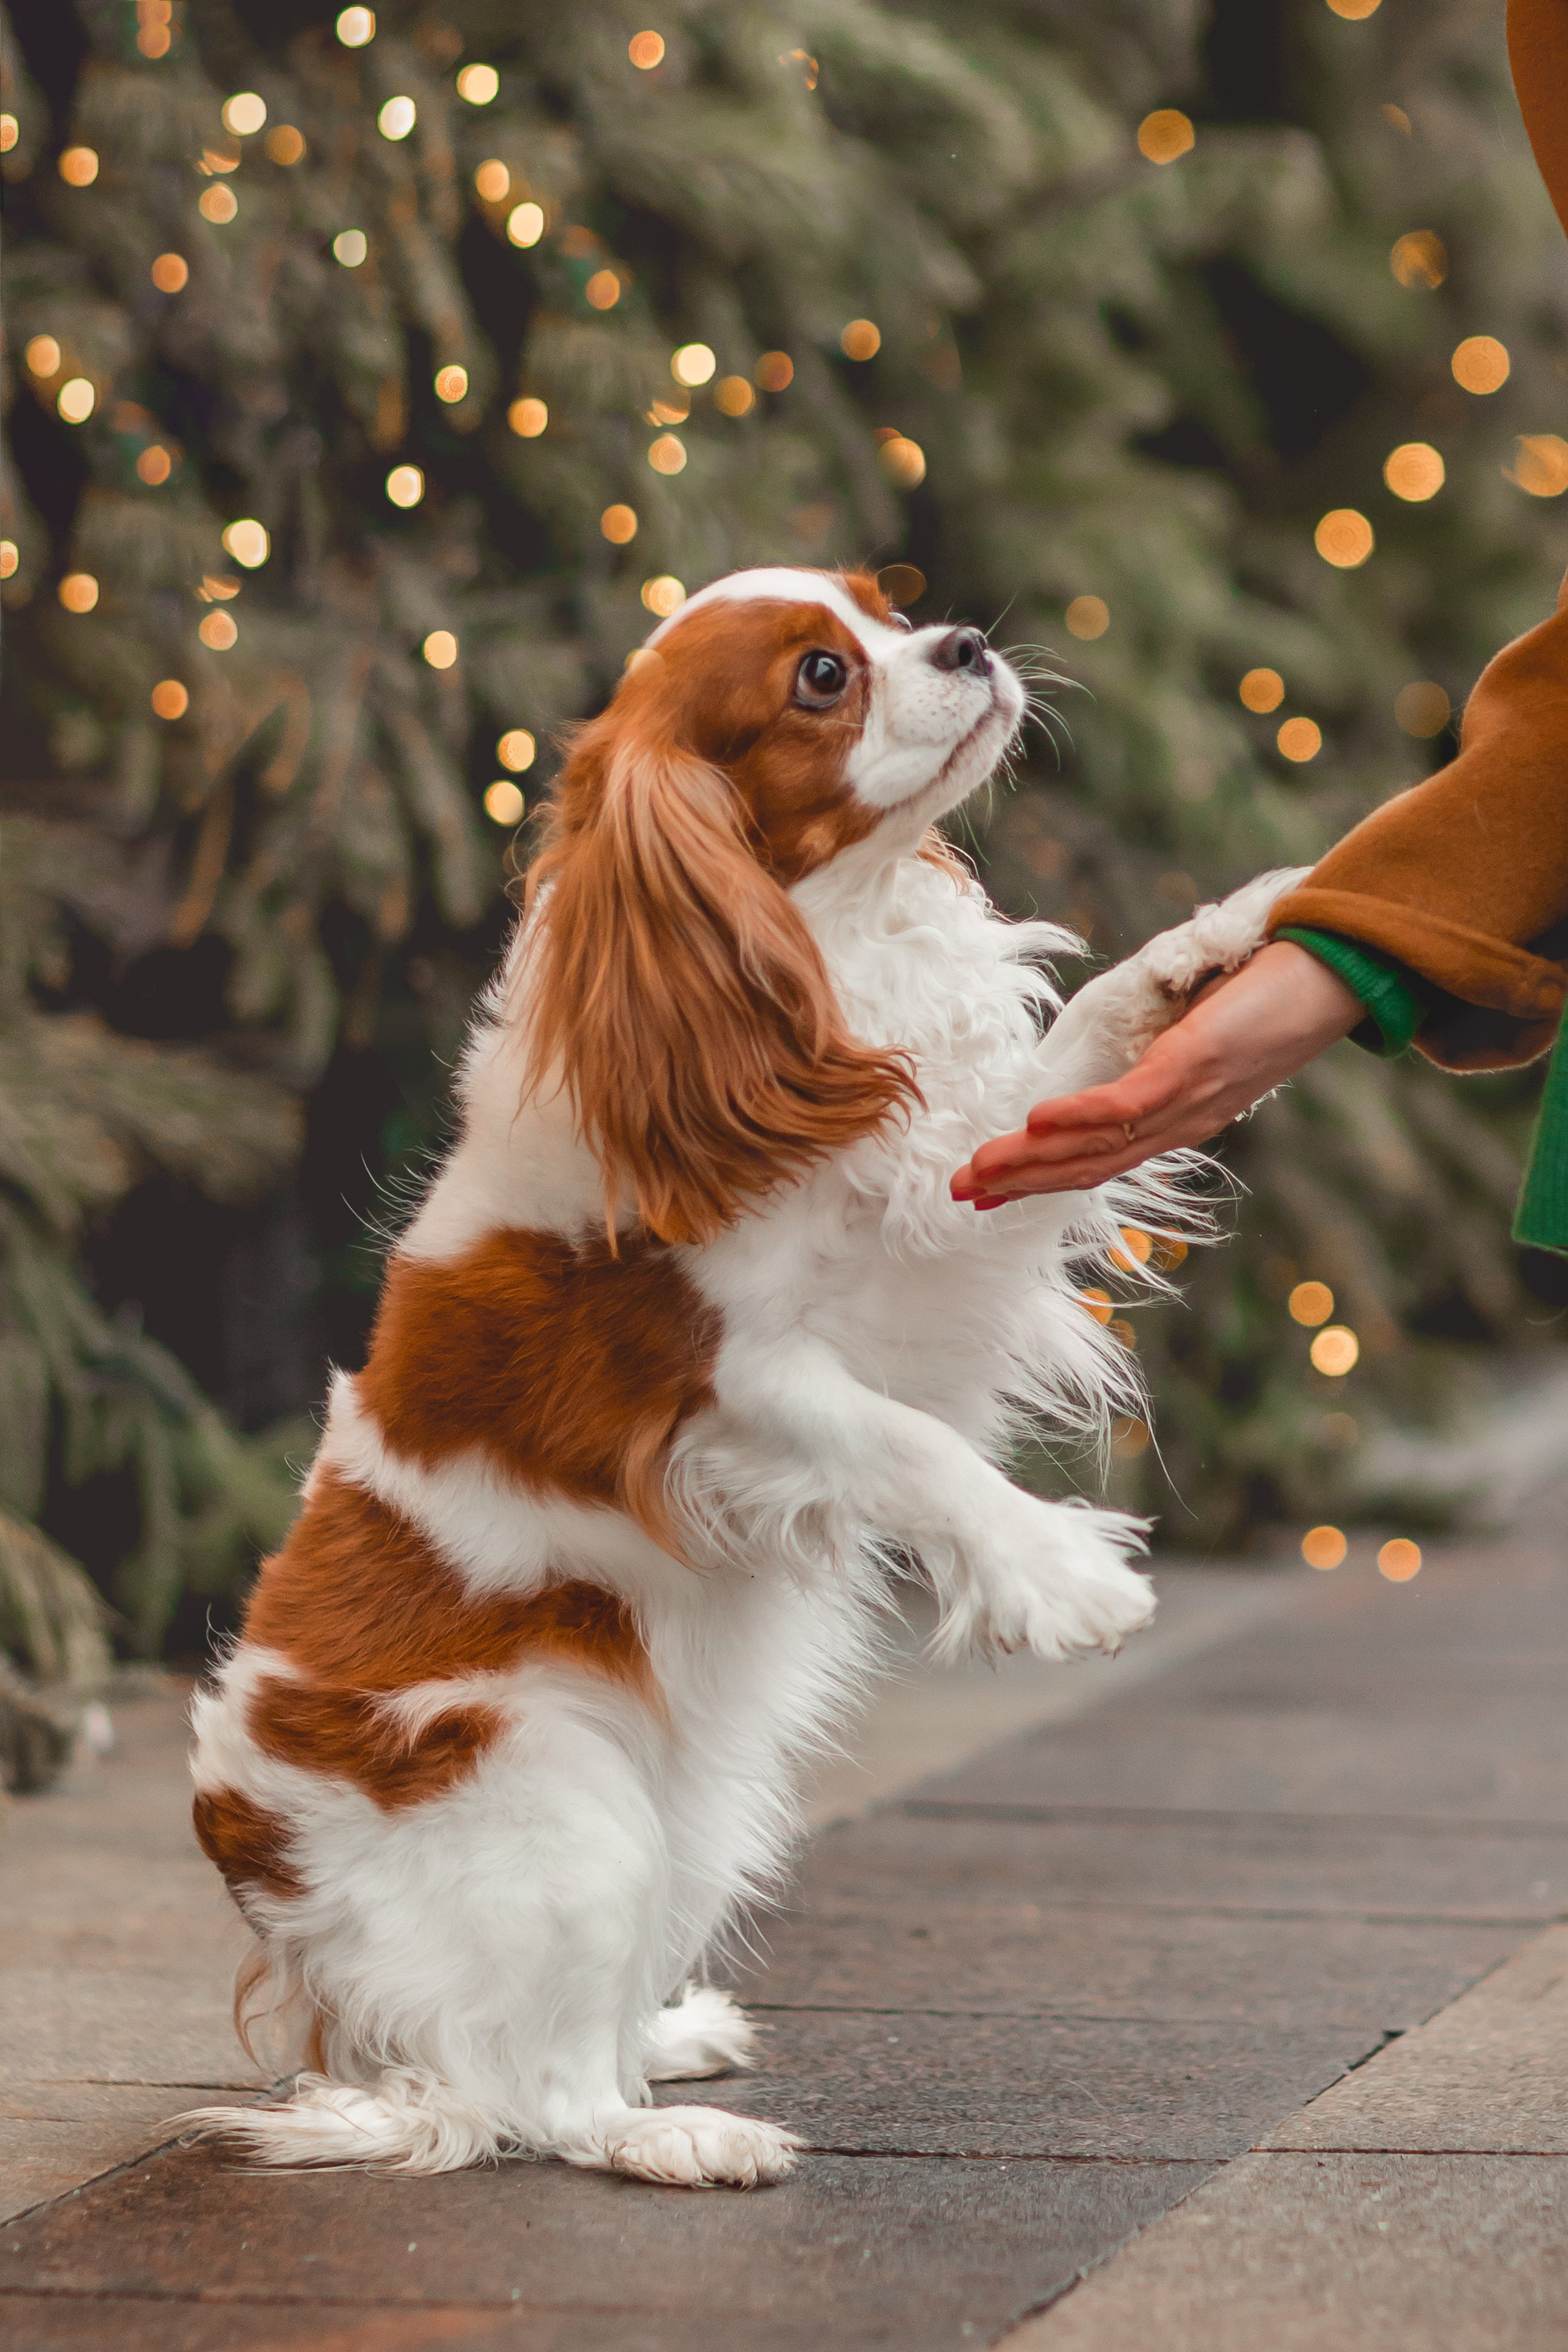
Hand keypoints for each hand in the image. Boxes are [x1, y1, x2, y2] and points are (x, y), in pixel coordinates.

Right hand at [950, 941, 1363, 1205]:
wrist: (1336, 975)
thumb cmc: (1272, 991)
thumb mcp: (1206, 1027)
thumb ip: (1164, 1045)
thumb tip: (1128, 1040)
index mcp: (1181, 1117)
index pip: (1099, 1157)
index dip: (1041, 1176)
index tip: (989, 1189)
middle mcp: (1182, 1122)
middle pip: (1087, 1165)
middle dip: (1019, 1181)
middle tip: (961, 1193)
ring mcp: (1188, 1101)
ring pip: (1098, 1148)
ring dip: (1032, 1162)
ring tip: (980, 1172)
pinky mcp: (1194, 1069)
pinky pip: (1126, 1106)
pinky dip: (1077, 1117)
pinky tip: (1034, 1121)